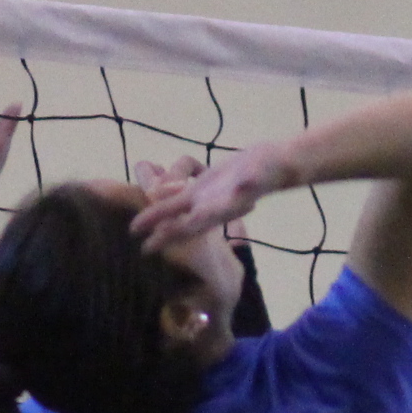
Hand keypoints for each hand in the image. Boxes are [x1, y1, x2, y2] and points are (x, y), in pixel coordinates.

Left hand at [129, 145, 285, 261]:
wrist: (280, 164)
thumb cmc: (272, 169)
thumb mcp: (261, 174)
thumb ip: (253, 181)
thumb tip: (246, 183)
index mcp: (221, 208)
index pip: (190, 225)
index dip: (169, 236)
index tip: (147, 248)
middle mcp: (211, 207)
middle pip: (180, 223)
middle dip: (158, 233)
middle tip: (132, 240)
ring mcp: (208, 196)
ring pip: (178, 208)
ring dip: (158, 216)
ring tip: (136, 225)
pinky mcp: (208, 184)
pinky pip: (184, 193)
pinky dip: (167, 195)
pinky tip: (152, 192)